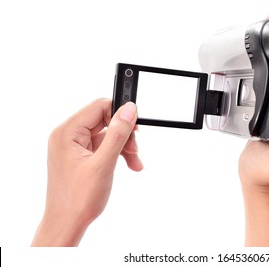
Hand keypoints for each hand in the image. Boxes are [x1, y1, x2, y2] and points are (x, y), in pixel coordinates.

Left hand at [32, 99, 141, 245]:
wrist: (67, 224)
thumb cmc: (78, 199)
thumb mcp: (103, 163)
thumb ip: (117, 134)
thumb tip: (129, 110)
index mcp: (67, 133)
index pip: (99, 107)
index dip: (120, 114)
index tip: (136, 125)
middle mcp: (68, 136)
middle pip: (104, 121)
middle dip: (124, 135)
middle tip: (135, 149)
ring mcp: (73, 147)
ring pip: (106, 135)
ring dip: (123, 147)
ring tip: (135, 163)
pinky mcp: (80, 156)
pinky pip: (102, 147)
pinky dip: (117, 154)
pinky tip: (129, 165)